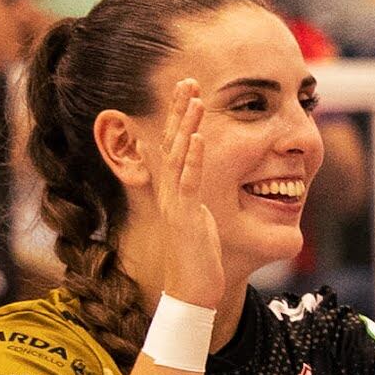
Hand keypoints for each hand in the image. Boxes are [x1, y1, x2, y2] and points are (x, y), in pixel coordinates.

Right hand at [137, 79, 242, 316]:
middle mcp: (170, 192)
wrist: (192, 293)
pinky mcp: (185, 217)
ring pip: (179, 157)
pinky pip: (188, 183)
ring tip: (195, 99)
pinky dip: (194, 159)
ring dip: (187, 126)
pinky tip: (201, 137)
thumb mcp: (202, 222)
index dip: (178, 118)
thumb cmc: (201, 260)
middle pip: (172, 143)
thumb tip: (205, 187)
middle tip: (187, 80)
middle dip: (179, 111)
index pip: (174, 147)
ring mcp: (175, 203)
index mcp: (175, 191)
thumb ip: (201, 201)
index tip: (187, 91)